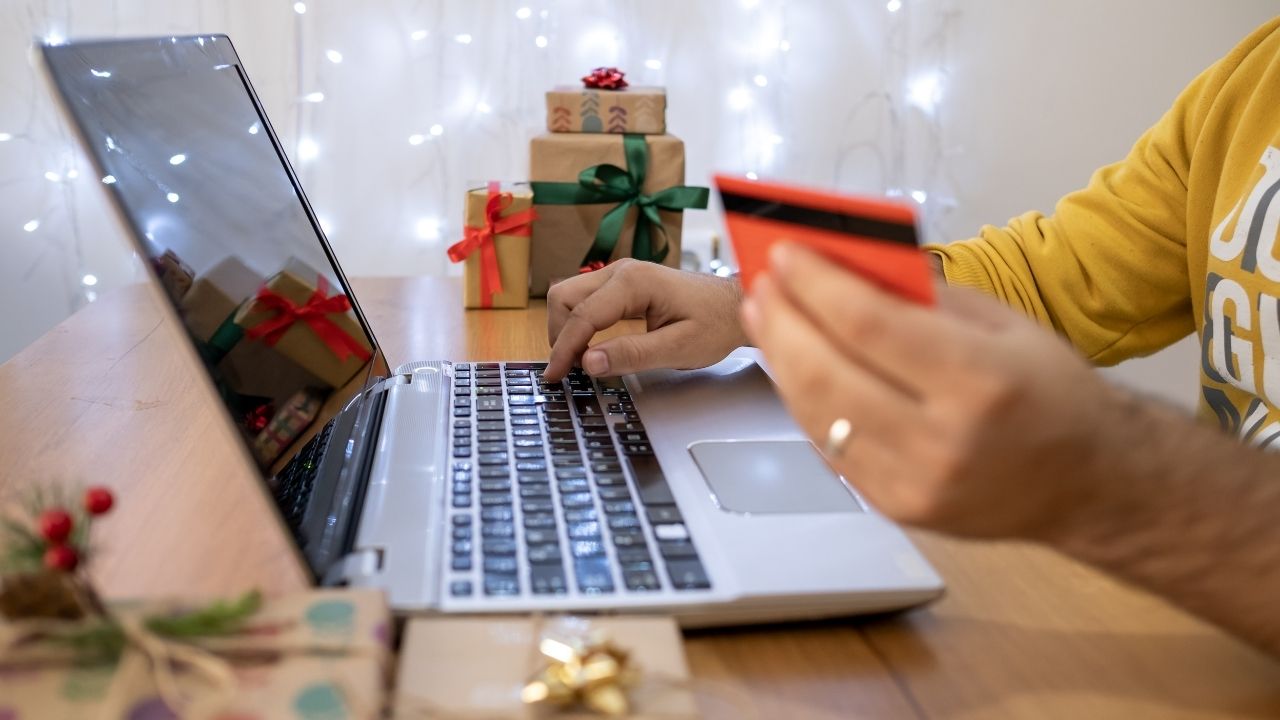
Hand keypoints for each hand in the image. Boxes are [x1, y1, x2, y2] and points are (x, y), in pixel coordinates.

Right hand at [545, 259, 747, 381]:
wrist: (737, 305)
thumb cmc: (716, 324)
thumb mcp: (679, 348)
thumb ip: (633, 355)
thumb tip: (589, 362)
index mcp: (634, 283)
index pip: (582, 316)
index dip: (564, 349)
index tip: (555, 377)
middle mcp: (621, 271)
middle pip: (564, 298)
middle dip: (559, 335)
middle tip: (568, 370)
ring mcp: (620, 274)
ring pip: (570, 296)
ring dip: (567, 328)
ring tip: (579, 361)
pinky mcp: (622, 283)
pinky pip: (586, 299)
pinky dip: (579, 323)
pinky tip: (590, 347)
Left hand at [741, 244, 1129, 540]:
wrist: (1090, 482)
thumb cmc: (1051, 392)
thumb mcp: (1006, 324)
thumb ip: (926, 298)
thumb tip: (848, 266)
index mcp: (981, 382)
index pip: (870, 326)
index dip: (816, 286)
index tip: (785, 255)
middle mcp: (944, 441)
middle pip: (828, 373)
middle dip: (783, 321)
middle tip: (762, 284)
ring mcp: (915, 483)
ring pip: (817, 415)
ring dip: (780, 360)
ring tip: (766, 317)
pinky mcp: (896, 507)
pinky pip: (829, 447)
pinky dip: (803, 400)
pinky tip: (793, 366)